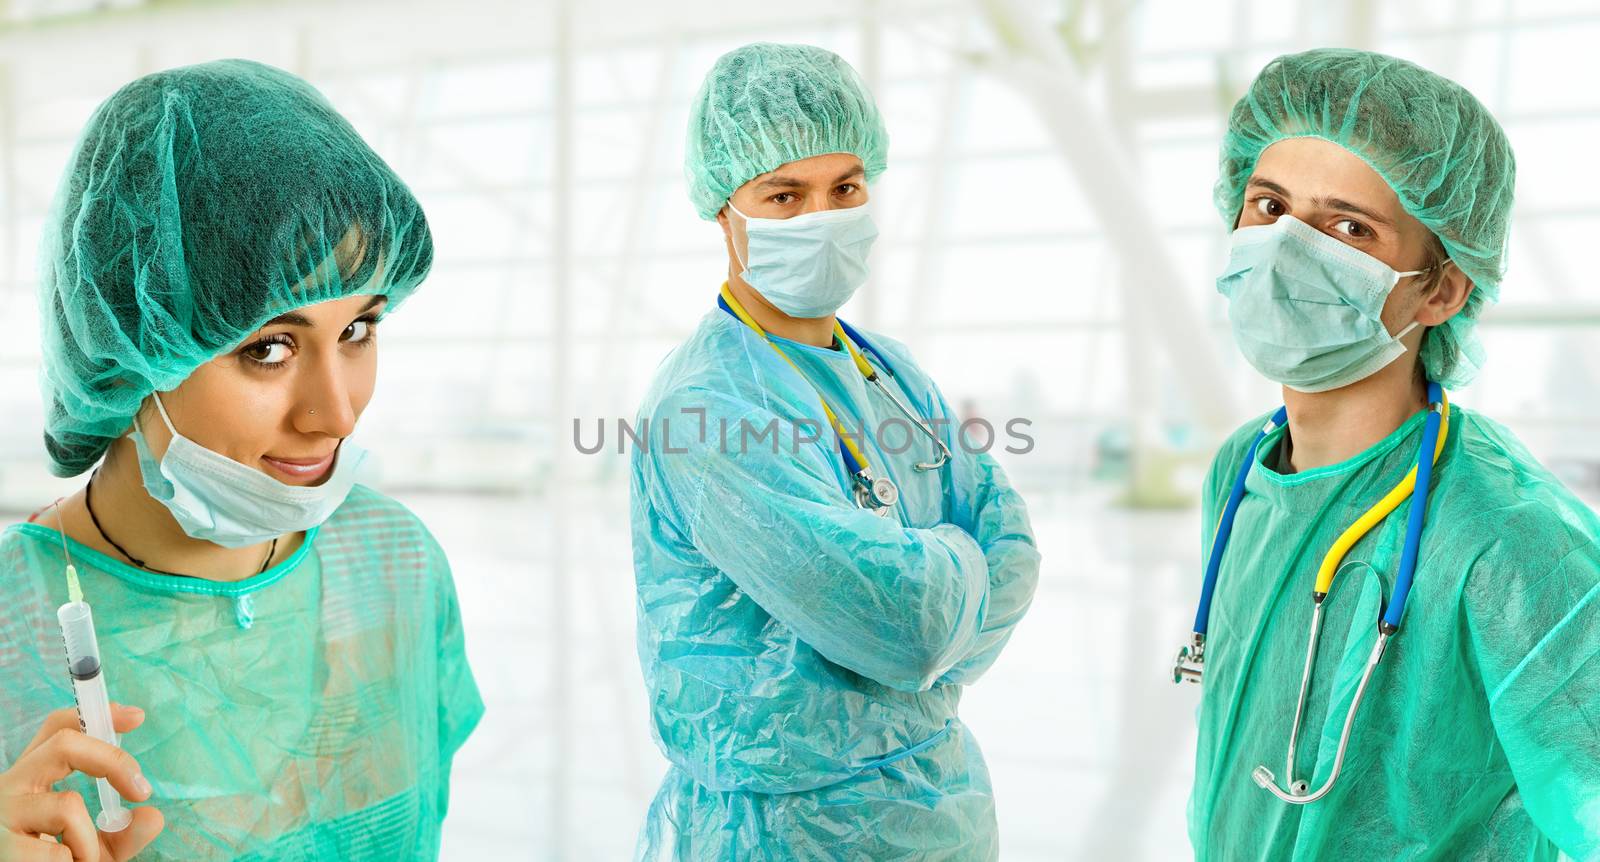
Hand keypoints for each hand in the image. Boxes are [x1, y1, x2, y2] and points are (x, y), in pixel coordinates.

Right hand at [0, 704, 162, 860]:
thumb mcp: (95, 848)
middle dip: (113, 761)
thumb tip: (153, 816)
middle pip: (63, 744)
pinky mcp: (0, 845)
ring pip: (66, 806)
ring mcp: (1, 814)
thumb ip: (125, 832)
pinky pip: (57, 852)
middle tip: (141, 791)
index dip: (96, 717)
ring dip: (89, 843)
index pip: (55, 730)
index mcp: (31, 780)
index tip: (136, 716)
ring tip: (80, 861)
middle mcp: (9, 788)